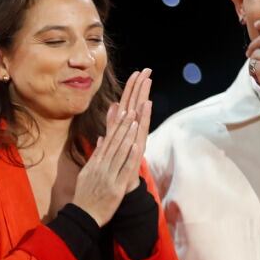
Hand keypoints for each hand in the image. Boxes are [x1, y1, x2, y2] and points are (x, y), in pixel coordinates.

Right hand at [71, 106, 139, 226]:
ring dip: (127, 137)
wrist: (83, 216)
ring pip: (119, 153)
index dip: (115, 126)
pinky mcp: (116, 187)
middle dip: (123, 126)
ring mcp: (108, 176)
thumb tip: (101, 137)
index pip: (107, 141)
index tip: (123, 112)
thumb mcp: (86, 173)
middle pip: (113, 143)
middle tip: (131, 111)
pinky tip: (136, 146)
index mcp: (94, 164)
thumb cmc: (85, 196)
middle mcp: (100, 167)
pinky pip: (124, 170)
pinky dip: (130, 157)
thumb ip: (95, 155)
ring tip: (135, 122)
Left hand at [116, 69, 151, 190]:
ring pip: (140, 117)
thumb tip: (113, 105)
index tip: (138, 71)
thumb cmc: (117, 167)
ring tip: (147, 84)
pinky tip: (145, 109)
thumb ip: (113, 123)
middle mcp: (134, 133)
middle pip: (137, 106)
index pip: (130, 104)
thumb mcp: (112, 140)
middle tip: (147, 71)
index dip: (133, 88)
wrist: (121, 189)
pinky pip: (140, 133)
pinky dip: (142, 122)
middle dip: (141, 89)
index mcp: (127, 130)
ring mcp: (136, 142)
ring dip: (143, 102)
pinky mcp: (137, 151)